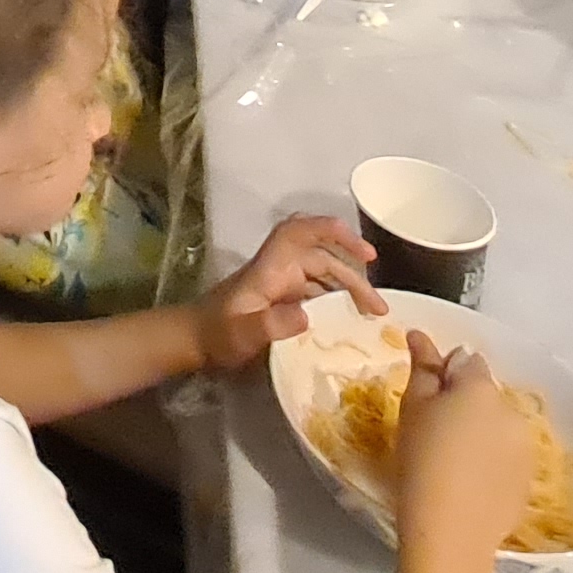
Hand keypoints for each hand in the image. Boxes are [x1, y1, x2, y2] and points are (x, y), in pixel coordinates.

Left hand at [192, 212, 383, 370]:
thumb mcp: (242, 333)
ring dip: (348, 288)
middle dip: (352, 274)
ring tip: (373, 313)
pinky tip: (351, 319)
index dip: (330, 230)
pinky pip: (316, 292)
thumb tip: (308, 315)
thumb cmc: (216, 334)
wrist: (194, 341)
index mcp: (269, 268)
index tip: (363, 250)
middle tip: (378, 305)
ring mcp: (281, 283)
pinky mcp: (282, 299)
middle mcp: (278, 269)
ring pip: (322, 274)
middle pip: (321, 258)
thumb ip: (270, 324)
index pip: (299, 232)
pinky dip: (336, 300)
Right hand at [390, 332, 533, 559]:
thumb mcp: (411, 409)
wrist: (450, 531)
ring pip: (498, 425)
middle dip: (465, 403)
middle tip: (434, 432)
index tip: (425, 399)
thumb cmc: (420, 462)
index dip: (444, 375)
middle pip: (485, 394)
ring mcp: (524, 446)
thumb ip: (421, 368)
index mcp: (480, 387)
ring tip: (453, 462)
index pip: (466, 361)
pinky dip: (491, 461)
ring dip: (480, 431)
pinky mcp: (528, 479)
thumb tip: (421, 337)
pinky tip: (469, 483)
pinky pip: (507, 456)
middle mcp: (510, 410)